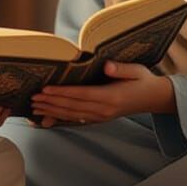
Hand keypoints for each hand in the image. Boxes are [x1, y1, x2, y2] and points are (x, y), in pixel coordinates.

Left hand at [31, 62, 174, 128]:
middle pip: (72, 107)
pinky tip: (47, 116)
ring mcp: (101, 116)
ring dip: (52, 111)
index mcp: (112, 97)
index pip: (82, 95)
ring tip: (35, 107)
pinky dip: (60, 117)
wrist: (154, 98)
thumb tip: (107, 66)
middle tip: (33, 98)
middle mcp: (104, 109)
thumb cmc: (143, 80)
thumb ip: (121, 69)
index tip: (46, 89)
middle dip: (51, 103)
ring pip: (72, 115)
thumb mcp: (136, 70)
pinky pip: (76, 119)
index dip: (63, 93)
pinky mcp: (99, 118)